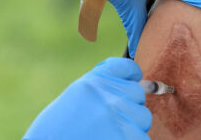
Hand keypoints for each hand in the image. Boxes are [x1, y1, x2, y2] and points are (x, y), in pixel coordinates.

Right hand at [23, 58, 150, 139]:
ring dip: (132, 125)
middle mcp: (109, 96)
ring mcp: (120, 118)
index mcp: (94, 82)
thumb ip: (101, 87)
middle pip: (138, 94)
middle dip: (129, 105)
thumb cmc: (58, 129)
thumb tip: (135, 80)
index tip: (132, 80)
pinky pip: (142, 138)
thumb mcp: (75, 98)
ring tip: (107, 132)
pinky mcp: (128, 138)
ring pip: (143, 117)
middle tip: (108, 119)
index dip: (131, 76)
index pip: (127, 68)